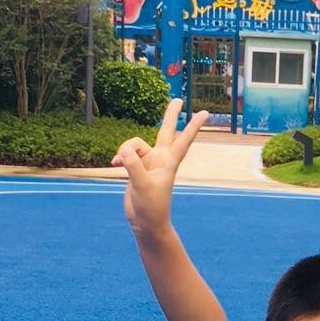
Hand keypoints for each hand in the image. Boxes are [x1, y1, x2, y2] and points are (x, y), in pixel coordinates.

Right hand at [113, 98, 209, 235]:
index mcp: (168, 162)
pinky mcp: (136, 167)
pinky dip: (119, 157)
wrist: (145, 222)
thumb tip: (124, 150)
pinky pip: (125, 154)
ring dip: (124, 150)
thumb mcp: (141, 185)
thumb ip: (133, 166)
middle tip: (178, 99)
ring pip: (133, 144)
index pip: (183, 139)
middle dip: (170, 115)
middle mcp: (159, 158)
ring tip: (119, 164)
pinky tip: (114, 165)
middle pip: (165, 130)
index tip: (205, 113)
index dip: (193, 126)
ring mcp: (148, 162)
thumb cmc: (150, 207)